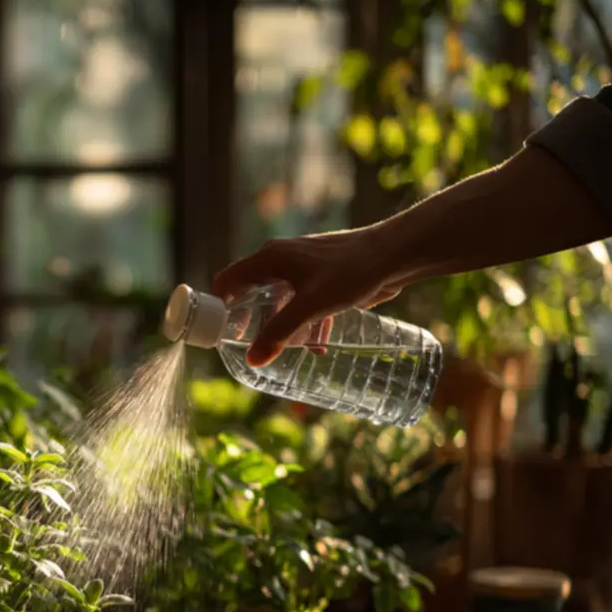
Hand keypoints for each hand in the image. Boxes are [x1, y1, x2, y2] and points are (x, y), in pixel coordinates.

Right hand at [211, 229, 403, 366]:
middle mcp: (282, 258)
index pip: (229, 279)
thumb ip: (280, 332)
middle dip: (251, 321)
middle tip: (249, 347)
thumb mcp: (311, 305)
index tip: (216, 331)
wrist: (395, 252)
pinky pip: (303, 299)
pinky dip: (304, 321)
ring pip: (280, 298)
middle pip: (252, 291)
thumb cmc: (352, 271)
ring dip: (280, 324)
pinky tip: (317, 343)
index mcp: (270, 258)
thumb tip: (253, 359)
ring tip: (285, 351)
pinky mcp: (323, 274)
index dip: (218, 305)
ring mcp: (304, 265)